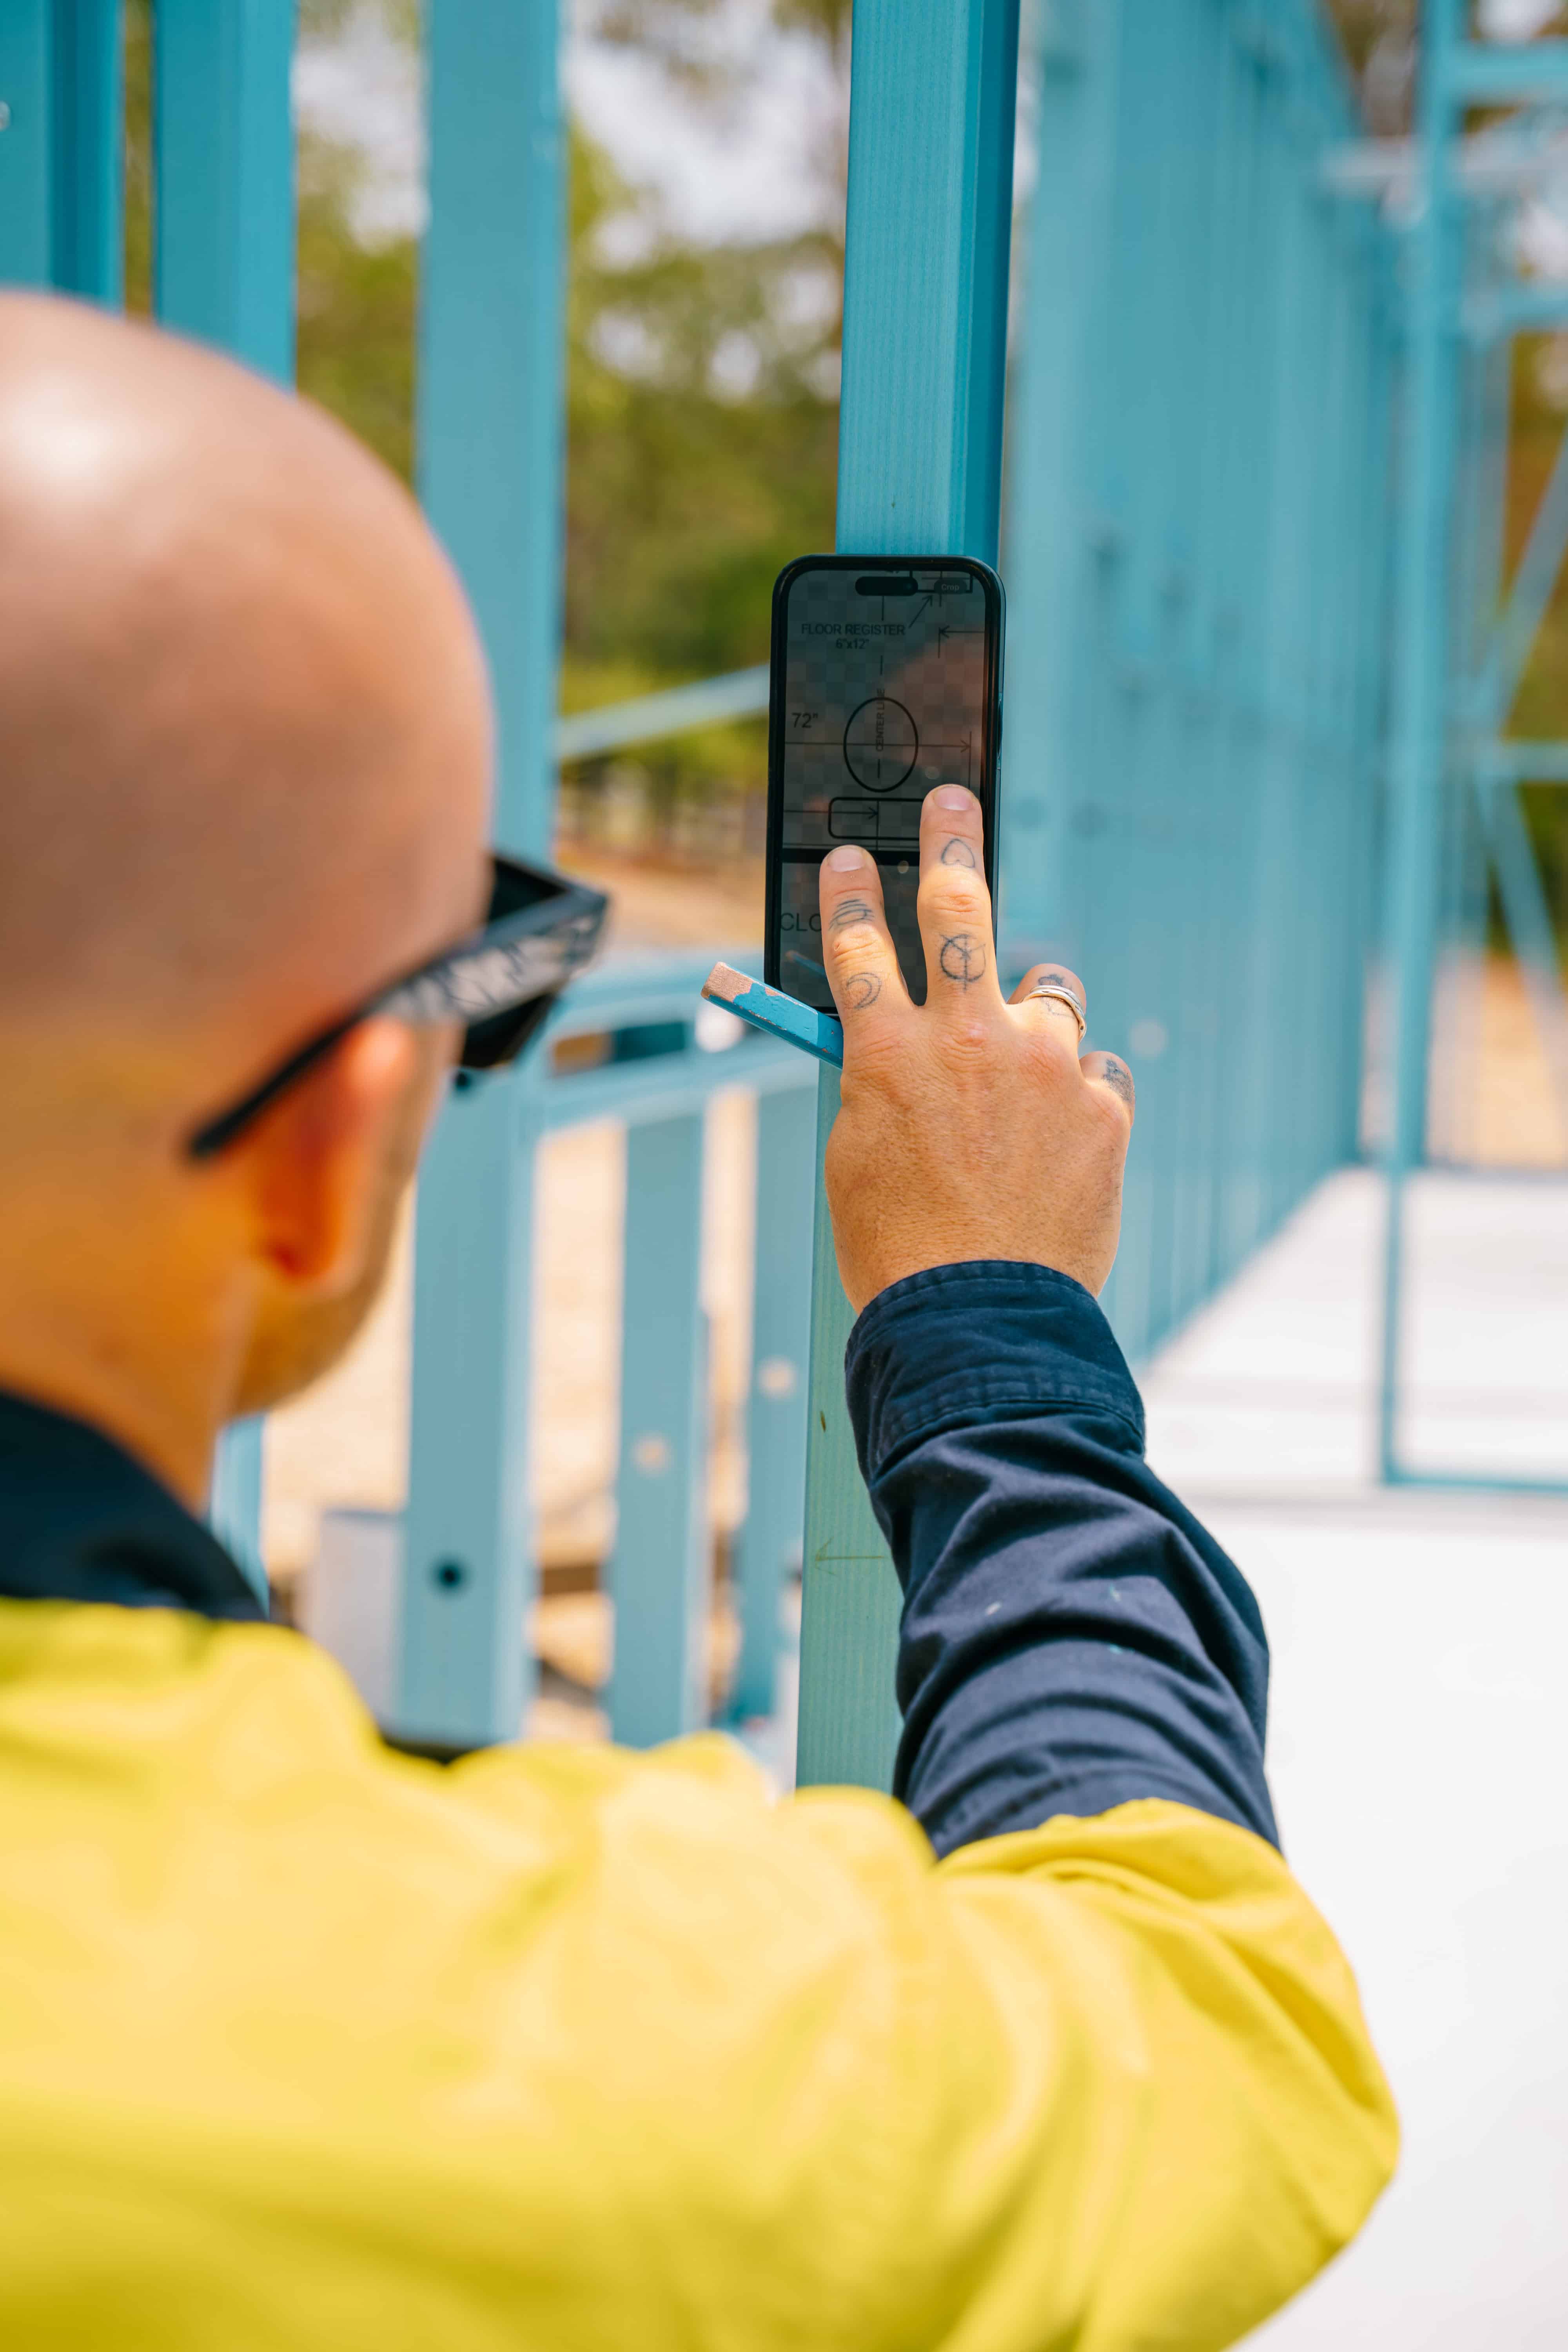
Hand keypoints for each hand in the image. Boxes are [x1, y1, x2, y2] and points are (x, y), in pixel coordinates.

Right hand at [818, 786, 1133, 1314]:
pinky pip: (1095, 1070)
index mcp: (890, 1053)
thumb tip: (892, 1037)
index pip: (859, 944)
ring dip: (1033, 1011)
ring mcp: (1046, 1068)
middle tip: (953, 800)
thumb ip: (881, 1080)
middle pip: (961, 908)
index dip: (851, 892)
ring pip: (1048, 993)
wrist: (982, 1321)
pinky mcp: (1104, 1107)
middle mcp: (970, 1041)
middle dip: (951, 843)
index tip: (853, 855)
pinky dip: (1078, 1092)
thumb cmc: (902, 1248)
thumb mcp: (859, 1153)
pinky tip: (1061, 1138)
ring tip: (1026, 1054)